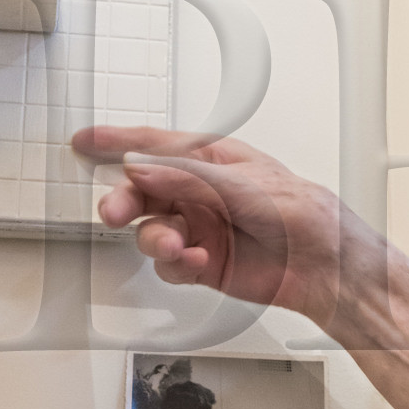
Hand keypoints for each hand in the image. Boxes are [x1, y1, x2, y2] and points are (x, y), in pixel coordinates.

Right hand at [71, 126, 368, 331]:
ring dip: (155, 238)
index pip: (155, 145)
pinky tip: (196, 262)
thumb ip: (187, 178)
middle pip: (143, 191)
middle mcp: (200, 193)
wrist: (324, 266)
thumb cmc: (301, 213)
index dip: (117, 142)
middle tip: (115, 212)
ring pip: (151, 230)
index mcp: (212, 160)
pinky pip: (169, 263)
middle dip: (125, 201)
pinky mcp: (201, 262)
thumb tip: (140, 167)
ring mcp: (199, 228)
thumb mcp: (243, 185)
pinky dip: (175, 264)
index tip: (84, 142)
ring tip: (176, 246)